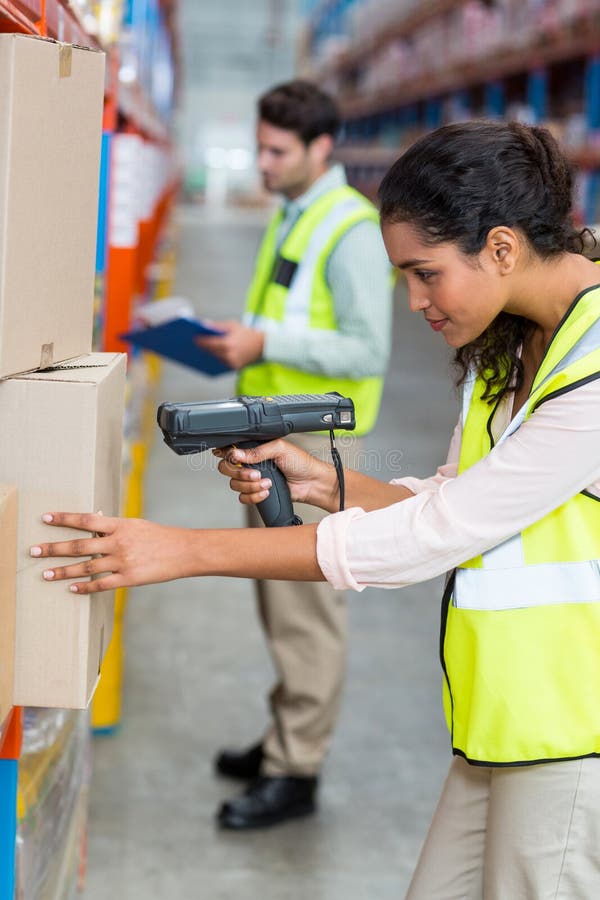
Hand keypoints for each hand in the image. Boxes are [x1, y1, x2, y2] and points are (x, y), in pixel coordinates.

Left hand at [30, 513, 199, 594]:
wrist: (184, 551)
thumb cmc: (160, 537)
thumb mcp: (136, 525)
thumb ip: (114, 527)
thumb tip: (93, 528)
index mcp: (120, 525)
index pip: (86, 520)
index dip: (64, 518)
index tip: (45, 518)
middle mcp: (118, 542)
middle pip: (79, 545)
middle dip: (53, 548)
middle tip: (33, 551)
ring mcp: (123, 561)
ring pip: (86, 567)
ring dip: (63, 571)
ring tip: (45, 574)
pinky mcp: (129, 578)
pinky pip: (101, 584)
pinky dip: (85, 587)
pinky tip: (72, 588)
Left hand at [196, 320, 263, 368]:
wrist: (264, 345)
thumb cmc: (247, 333)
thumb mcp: (233, 325)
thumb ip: (218, 326)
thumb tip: (204, 325)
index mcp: (227, 344)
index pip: (208, 343)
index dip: (200, 341)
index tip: (193, 339)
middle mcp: (228, 355)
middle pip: (210, 352)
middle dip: (202, 348)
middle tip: (192, 346)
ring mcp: (232, 363)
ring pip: (215, 359)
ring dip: (208, 355)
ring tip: (198, 351)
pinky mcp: (235, 368)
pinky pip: (222, 364)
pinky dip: (216, 359)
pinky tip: (209, 356)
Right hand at [215, 440, 338, 511]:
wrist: (312, 483)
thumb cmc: (301, 463)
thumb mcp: (280, 448)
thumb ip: (257, 451)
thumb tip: (237, 453)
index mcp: (255, 449)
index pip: (230, 451)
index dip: (227, 455)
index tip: (234, 459)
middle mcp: (251, 463)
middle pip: (227, 469)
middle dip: (240, 473)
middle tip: (256, 474)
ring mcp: (253, 479)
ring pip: (235, 485)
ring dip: (251, 486)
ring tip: (267, 482)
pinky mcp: (256, 493)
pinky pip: (243, 498)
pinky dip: (254, 496)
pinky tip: (266, 491)